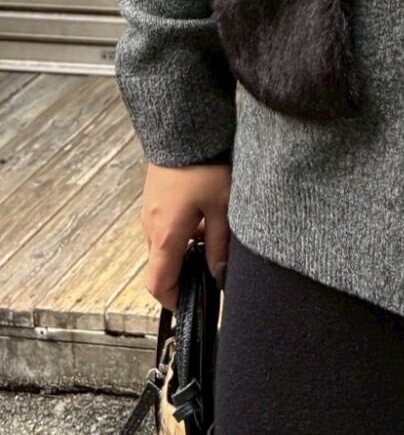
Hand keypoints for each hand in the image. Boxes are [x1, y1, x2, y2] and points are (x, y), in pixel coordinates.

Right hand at [141, 161, 231, 308]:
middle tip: (215, 270)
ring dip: (188, 250)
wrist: (185, 129)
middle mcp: (151, 228)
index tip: (195, 306)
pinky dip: (184, 232)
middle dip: (187, 274)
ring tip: (217, 235)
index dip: (176, 302)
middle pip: (163, 267)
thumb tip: (219, 276)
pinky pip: (166, 227)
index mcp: (165, 236)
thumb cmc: (205, 166)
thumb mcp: (223, 207)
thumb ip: (221, 245)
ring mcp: (150, 213)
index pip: (160, 285)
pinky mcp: (155, 200)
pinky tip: (208, 216)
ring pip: (166, 246)